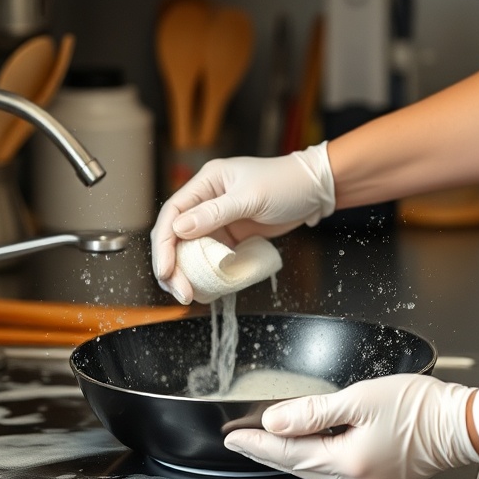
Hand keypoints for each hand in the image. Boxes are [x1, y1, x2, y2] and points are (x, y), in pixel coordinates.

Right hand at [151, 143, 334, 302]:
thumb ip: (215, 213)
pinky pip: (212, 257)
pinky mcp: (232, 235)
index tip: (165, 270)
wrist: (315, 190)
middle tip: (179, 292)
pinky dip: (207, 273)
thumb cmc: (286, 184)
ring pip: (192, 249)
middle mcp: (207, 200)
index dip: (163, 244)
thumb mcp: (251, 197)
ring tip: (188, 295)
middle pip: (177, 236)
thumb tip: (179, 229)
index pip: (173, 213)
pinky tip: (206, 289)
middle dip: (173, 265)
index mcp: (207, 183)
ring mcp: (218, 219)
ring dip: (187, 273)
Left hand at [224, 374, 478, 478]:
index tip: (235, 438)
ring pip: (319, 471)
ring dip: (293, 457)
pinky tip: (316, 449)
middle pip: (301, 467)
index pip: (289, 453)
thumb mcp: (361, 398)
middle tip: (245, 442)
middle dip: (270, 453)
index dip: (258, 445)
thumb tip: (275, 421)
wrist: (464, 423)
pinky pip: (340, 472)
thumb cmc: (422, 406)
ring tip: (272, 444)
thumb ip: (314, 411)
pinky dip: (320, 459)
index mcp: (348, 461)